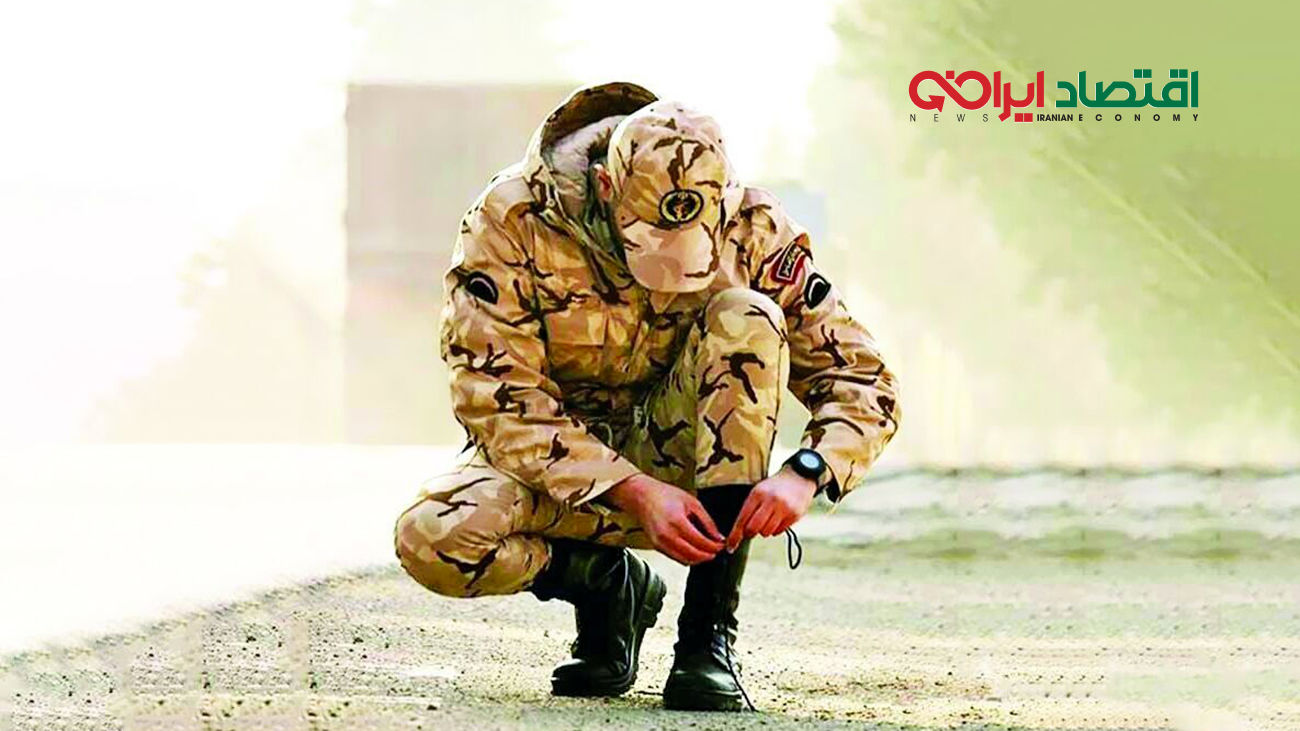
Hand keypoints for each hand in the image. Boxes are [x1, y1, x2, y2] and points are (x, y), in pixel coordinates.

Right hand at [605, 473, 723, 564]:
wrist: (642, 496)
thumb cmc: (664, 495)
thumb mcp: (691, 502)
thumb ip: (707, 521)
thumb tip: (718, 536)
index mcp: (677, 522)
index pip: (701, 543)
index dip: (715, 547)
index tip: (722, 545)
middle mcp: (667, 536)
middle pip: (694, 555)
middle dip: (709, 555)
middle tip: (717, 550)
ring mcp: (660, 543)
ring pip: (685, 560)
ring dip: (699, 559)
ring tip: (707, 551)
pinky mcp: (657, 547)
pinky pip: (676, 558)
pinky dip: (688, 558)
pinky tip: (694, 551)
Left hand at [725, 465, 816, 551]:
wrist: (799, 477)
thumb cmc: (774, 487)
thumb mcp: (758, 491)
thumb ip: (749, 508)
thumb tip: (739, 531)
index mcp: (757, 494)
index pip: (742, 519)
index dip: (734, 536)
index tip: (730, 547)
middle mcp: (770, 501)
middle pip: (753, 529)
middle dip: (750, 533)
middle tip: (751, 530)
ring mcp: (783, 508)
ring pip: (766, 532)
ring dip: (764, 530)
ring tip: (768, 519)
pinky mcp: (794, 515)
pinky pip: (779, 531)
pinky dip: (776, 529)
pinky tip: (779, 518)